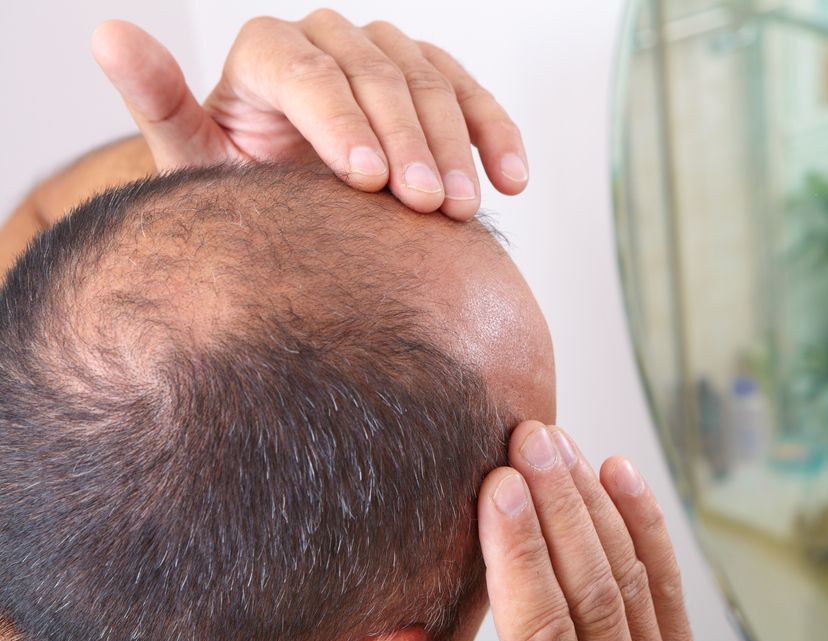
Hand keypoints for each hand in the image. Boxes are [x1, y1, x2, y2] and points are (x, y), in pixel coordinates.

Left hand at [90, 10, 528, 219]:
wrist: (293, 207)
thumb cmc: (240, 189)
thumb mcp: (192, 157)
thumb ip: (160, 101)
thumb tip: (102, 33)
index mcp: (266, 52)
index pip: (305, 70)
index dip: (339, 121)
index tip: (366, 181)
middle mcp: (327, 40)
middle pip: (377, 74)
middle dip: (407, 143)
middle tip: (425, 206)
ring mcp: (386, 56)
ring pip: (431, 82)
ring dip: (456, 146)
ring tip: (463, 209)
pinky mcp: (432, 81)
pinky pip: (474, 97)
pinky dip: (497, 135)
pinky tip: (514, 178)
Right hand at [479, 422, 694, 640]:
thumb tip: (395, 624)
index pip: (539, 630)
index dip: (520, 554)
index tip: (500, 488)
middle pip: (590, 589)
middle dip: (557, 507)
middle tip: (529, 444)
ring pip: (626, 575)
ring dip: (588, 502)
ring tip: (557, 445)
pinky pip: (665, 582)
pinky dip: (644, 523)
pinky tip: (618, 473)